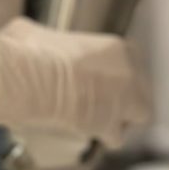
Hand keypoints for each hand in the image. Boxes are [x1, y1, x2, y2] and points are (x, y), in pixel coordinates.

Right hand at [0, 17, 150, 149]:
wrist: (29, 80)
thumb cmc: (28, 52)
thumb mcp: (34, 33)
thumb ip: (43, 37)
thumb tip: (28, 39)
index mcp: (115, 46)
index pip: (131, 59)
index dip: (116, 70)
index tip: (99, 77)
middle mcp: (129, 72)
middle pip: (140, 87)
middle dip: (123, 95)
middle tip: (99, 100)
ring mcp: (124, 100)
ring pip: (139, 113)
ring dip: (120, 117)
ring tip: (97, 119)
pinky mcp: (111, 125)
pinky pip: (116, 137)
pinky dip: (103, 137)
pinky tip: (86, 132)